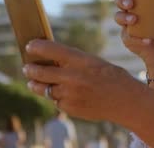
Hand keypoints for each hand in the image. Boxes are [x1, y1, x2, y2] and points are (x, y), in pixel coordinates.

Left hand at [23, 39, 143, 121]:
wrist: (126, 101)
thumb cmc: (112, 77)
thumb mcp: (93, 62)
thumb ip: (72, 62)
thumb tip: (51, 60)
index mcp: (80, 60)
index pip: (50, 49)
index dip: (36, 47)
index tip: (29, 45)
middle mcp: (72, 77)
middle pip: (40, 72)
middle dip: (30, 69)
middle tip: (27, 67)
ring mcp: (70, 94)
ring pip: (45, 89)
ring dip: (38, 85)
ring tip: (33, 82)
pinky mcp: (70, 108)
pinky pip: (56, 101)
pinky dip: (57, 97)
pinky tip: (62, 94)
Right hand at [113, 0, 153, 72]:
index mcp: (141, 4)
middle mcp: (131, 13)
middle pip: (119, 2)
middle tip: (130, 3)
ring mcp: (127, 26)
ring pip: (118, 17)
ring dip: (124, 17)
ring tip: (134, 19)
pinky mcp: (128, 39)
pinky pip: (128, 37)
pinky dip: (137, 38)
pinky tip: (147, 40)